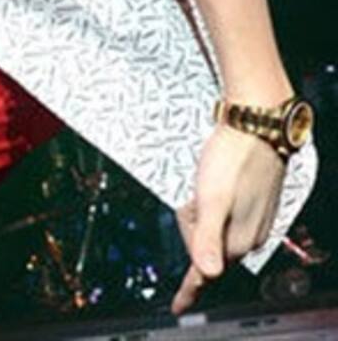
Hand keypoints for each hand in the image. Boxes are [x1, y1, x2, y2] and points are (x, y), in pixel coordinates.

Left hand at [171, 123, 285, 314]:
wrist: (255, 127)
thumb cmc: (232, 158)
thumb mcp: (212, 198)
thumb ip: (208, 236)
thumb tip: (208, 274)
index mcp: (238, 240)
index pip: (208, 272)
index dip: (190, 290)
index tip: (179, 308)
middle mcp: (247, 235)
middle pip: (203, 247)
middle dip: (189, 226)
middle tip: (192, 199)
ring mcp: (250, 219)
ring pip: (209, 228)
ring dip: (198, 212)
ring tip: (203, 186)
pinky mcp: (248, 202)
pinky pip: (218, 216)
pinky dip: (206, 207)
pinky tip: (210, 190)